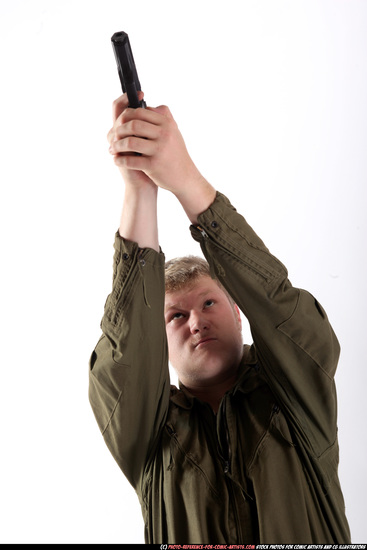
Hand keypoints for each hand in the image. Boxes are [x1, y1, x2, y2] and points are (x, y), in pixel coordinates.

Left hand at [108, 94, 215, 222]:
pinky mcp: (154, 165)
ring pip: (130, 143)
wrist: (185, 177)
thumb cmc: (176, 153)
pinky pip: (131, 161)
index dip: (126, 115)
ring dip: (117, 145)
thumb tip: (147, 105)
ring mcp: (159, 150)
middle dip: (119, 130)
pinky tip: (116, 160)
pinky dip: (120, 160)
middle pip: (133, 125)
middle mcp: (164, 135)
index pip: (140, 112)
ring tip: (113, 149)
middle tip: (114, 136)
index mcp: (166, 124)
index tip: (120, 121)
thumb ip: (162, 117)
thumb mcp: (174, 131)